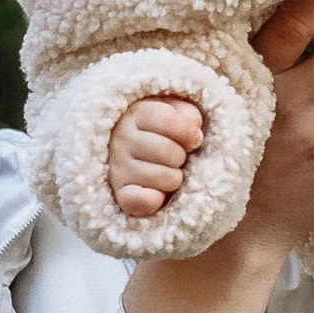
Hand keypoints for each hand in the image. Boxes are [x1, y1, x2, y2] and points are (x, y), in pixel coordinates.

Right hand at [108, 93, 206, 220]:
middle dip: (180, 157)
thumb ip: (188, 115)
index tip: (193, 139)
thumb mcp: (175, 112)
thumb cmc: (161, 130)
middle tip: (177, 159)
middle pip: (165, 150)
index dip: (187, 131)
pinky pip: (138, 200)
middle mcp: (122, 139)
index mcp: (136, 114)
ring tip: (168, 173)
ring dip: (174, 178)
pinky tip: (158, 195)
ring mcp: (119, 167)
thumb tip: (194, 136)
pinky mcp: (120, 193)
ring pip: (162, 176)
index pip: (165, 119)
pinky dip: (152, 200)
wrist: (131, 150)